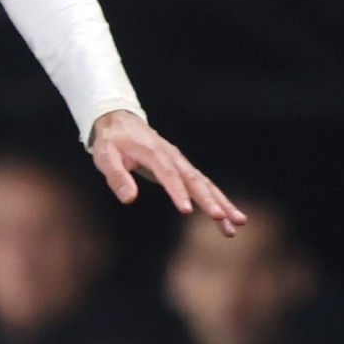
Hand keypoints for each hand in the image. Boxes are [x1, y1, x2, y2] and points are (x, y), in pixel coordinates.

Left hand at [89, 110, 247, 237]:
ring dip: (221, 202)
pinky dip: (216, 199)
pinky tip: (227, 216)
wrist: (120, 121)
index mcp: (154, 153)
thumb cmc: (112, 141)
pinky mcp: (182, 168)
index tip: (186, 210)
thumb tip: (129, 199)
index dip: (177, 192)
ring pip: (204, 183)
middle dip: (211, 200)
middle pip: (195, 180)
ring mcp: (180, 162)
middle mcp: (172, 157)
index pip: (168, 175)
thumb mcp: (105, 156)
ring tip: (238, 222)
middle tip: (224, 219)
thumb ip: (116, 176)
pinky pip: (202, 184)